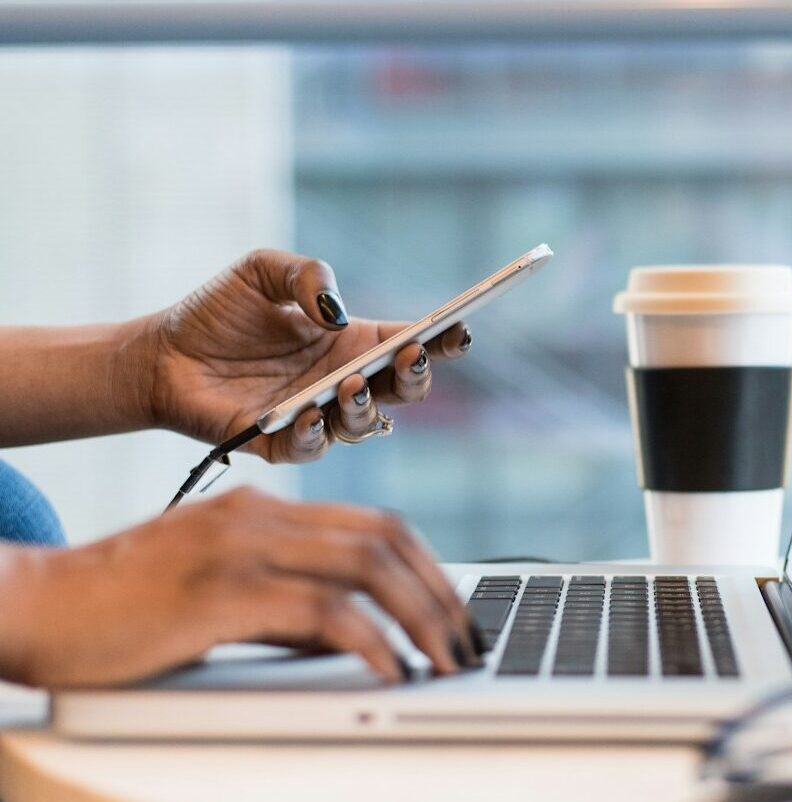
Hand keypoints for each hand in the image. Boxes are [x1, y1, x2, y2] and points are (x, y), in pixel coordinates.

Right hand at [0, 487, 479, 687]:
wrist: (33, 605)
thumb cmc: (119, 608)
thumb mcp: (217, 592)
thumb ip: (284, 603)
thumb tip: (352, 636)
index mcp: (262, 509)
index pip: (375, 523)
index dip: (428, 566)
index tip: (455, 610)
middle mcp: (259, 517)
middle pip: (386, 538)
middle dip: (440, 593)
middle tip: (467, 641)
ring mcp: (241, 548)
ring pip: (367, 567)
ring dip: (421, 617)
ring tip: (445, 660)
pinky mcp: (221, 592)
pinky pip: (323, 612)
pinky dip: (371, 642)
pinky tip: (391, 670)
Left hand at [143, 249, 472, 461]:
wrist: (159, 354)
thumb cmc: (216, 312)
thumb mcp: (262, 270)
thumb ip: (306, 275)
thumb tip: (336, 312)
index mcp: (351, 342)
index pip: (410, 343)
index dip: (441, 339)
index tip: (458, 329)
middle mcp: (343, 382)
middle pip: (403, 390)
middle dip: (416, 376)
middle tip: (410, 356)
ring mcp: (316, 416)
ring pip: (365, 425)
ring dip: (366, 407)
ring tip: (350, 384)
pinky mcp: (280, 444)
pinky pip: (312, 447)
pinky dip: (316, 433)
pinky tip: (309, 412)